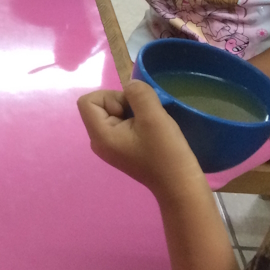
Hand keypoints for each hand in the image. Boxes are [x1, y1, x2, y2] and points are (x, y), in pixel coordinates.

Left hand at [77, 82, 203, 198]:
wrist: (182, 186)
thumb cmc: (166, 153)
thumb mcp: (153, 116)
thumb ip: (138, 93)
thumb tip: (130, 84)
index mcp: (99, 136)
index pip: (88, 101)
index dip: (110, 97)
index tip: (131, 109)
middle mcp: (99, 141)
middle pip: (101, 105)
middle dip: (124, 104)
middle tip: (146, 118)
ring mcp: (111, 146)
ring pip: (114, 113)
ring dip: (133, 111)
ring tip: (151, 126)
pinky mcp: (123, 147)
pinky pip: (122, 123)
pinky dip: (137, 121)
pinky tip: (152, 133)